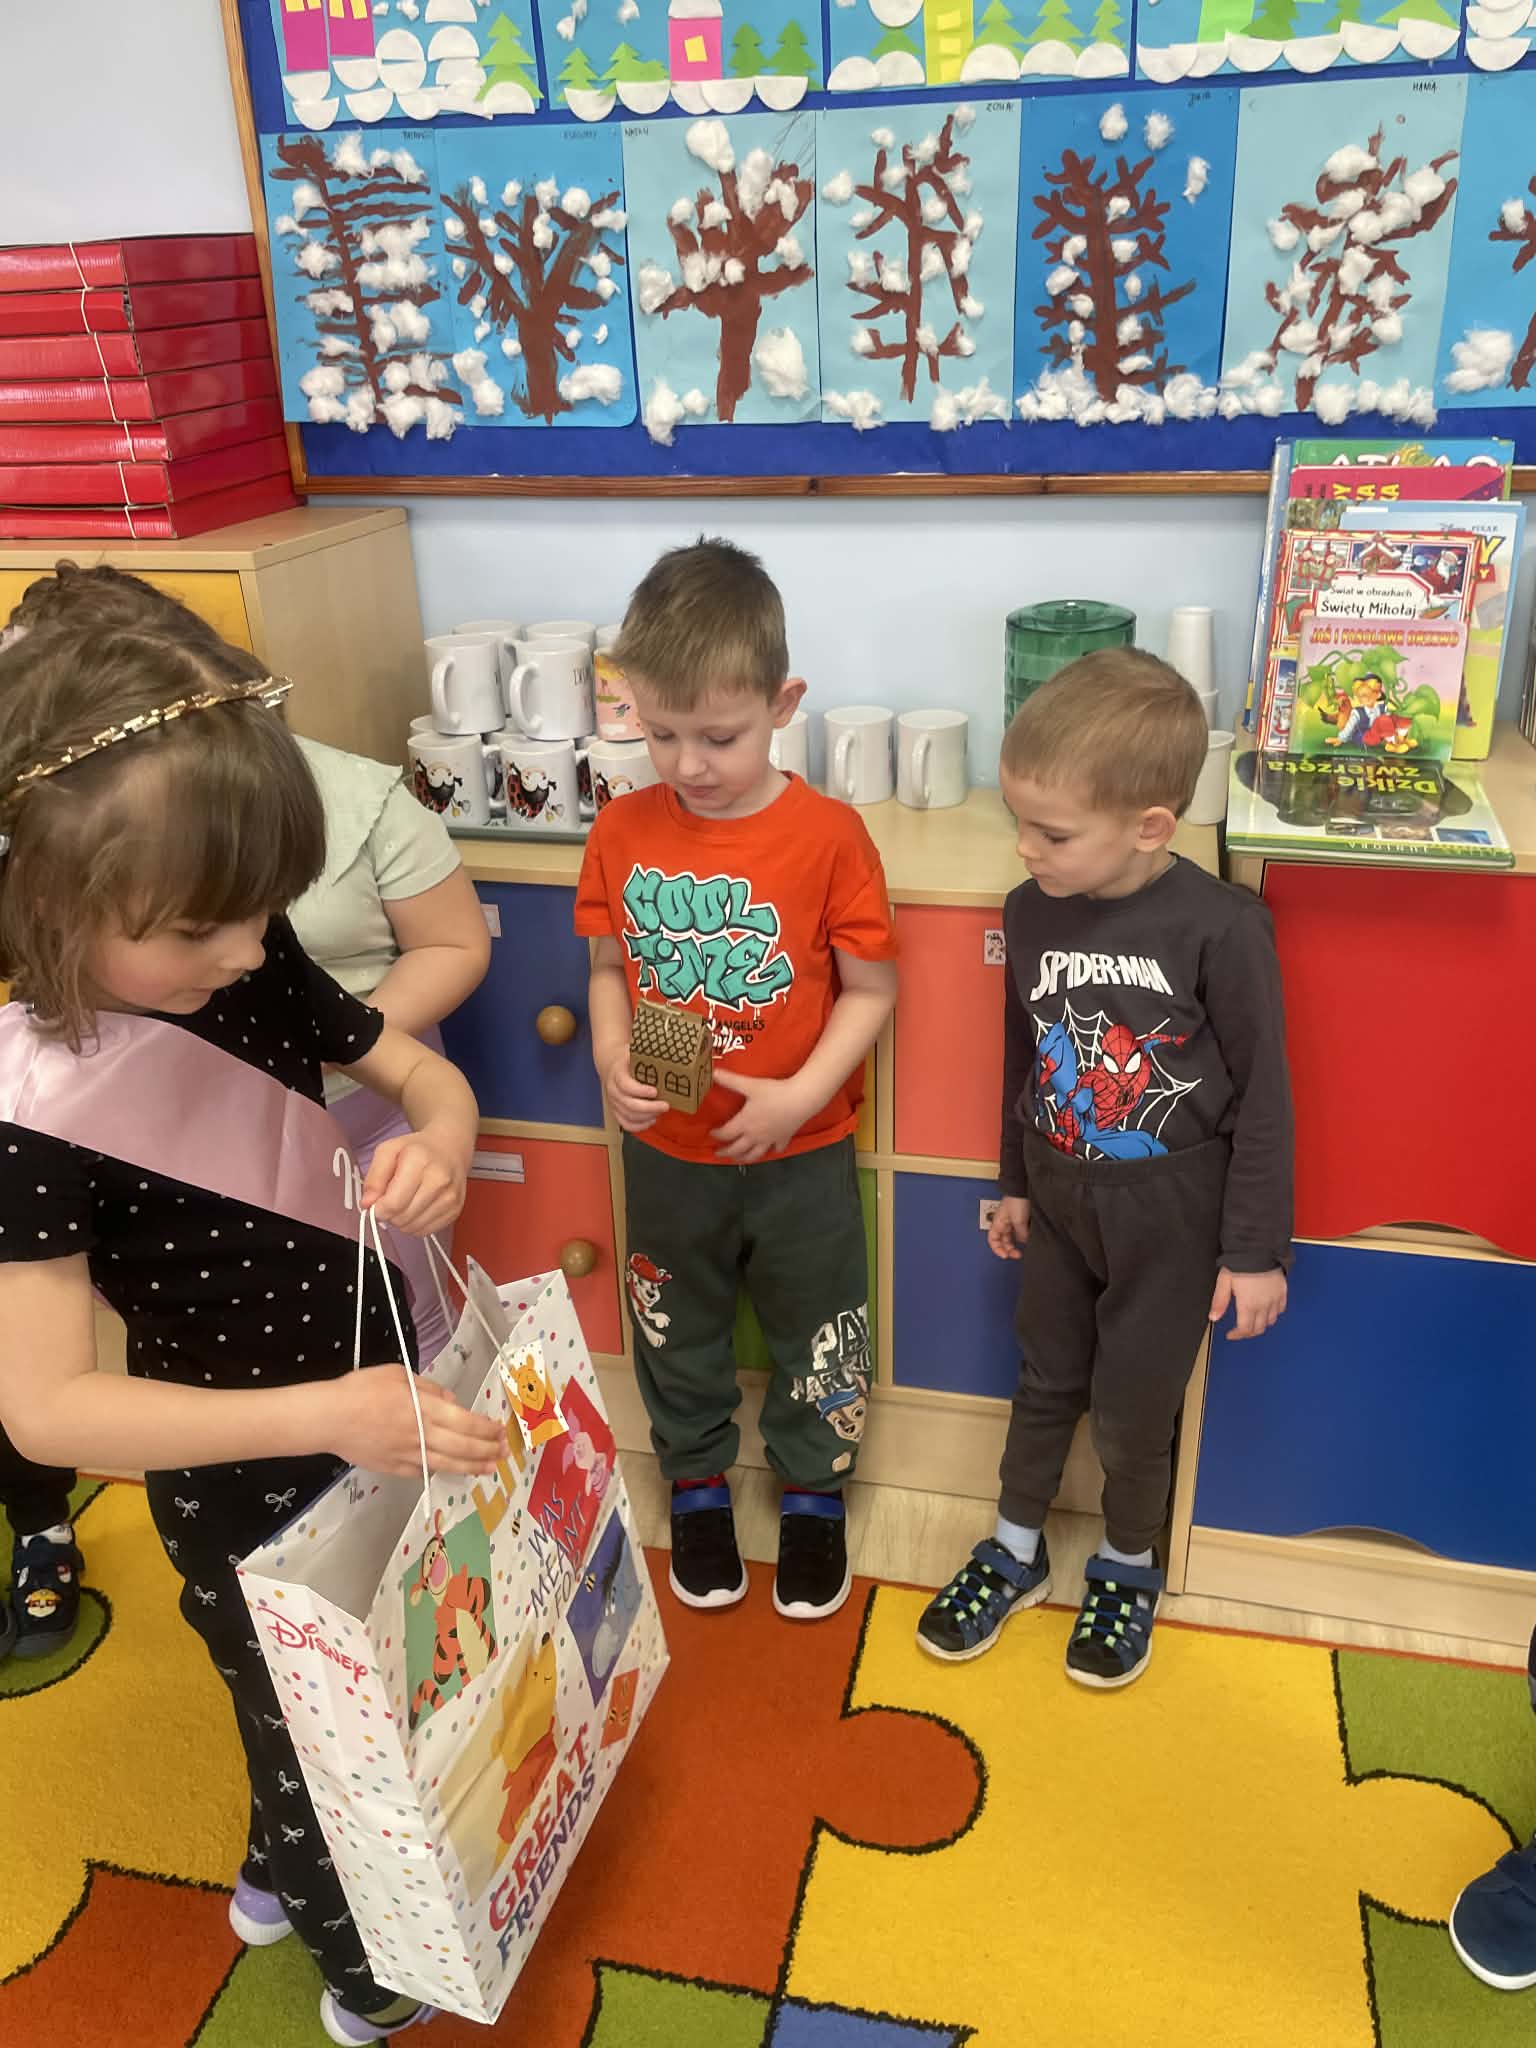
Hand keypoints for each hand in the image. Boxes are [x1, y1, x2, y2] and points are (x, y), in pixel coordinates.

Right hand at [325, 1365, 504, 1476]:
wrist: (328, 1418)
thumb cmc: (362, 1389)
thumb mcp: (399, 1375)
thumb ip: (429, 1389)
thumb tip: (451, 1402)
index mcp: (424, 1409)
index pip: (466, 1423)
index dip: (486, 1428)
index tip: (499, 1430)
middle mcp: (422, 1435)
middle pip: (463, 1447)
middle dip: (487, 1450)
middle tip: (504, 1452)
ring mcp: (409, 1455)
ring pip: (448, 1464)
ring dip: (473, 1466)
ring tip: (490, 1468)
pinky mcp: (395, 1468)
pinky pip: (424, 1471)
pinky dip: (442, 1470)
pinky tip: (453, 1470)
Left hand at [361, 1124, 467, 1237]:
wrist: (449, 1148)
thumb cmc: (418, 1149)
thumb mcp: (388, 1151)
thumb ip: (374, 1177)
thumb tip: (367, 1203)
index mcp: (420, 1162)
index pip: (394, 1203)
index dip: (378, 1209)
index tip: (375, 1204)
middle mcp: (439, 1180)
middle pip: (403, 1218)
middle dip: (390, 1214)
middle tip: (391, 1200)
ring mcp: (450, 1197)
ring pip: (413, 1228)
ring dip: (402, 1221)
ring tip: (405, 1202)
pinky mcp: (455, 1210)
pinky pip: (425, 1231)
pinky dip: (416, 1224)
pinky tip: (417, 1207)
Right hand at [603, 1050, 664, 1133]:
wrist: (611, 1065)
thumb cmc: (627, 1060)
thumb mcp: (634, 1052)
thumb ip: (648, 1057)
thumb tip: (672, 1056)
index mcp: (617, 1074)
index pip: (626, 1085)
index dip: (640, 1090)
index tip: (655, 1091)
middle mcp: (613, 1090)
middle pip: (629, 1104)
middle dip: (649, 1107)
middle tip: (666, 1105)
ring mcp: (613, 1102)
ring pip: (628, 1116)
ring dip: (647, 1116)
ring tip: (661, 1111)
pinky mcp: (616, 1111)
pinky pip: (625, 1124)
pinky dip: (639, 1126)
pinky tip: (651, 1120)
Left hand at [710, 1070, 814, 1163]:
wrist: (800, 1100)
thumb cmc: (774, 1092)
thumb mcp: (750, 1085)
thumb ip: (730, 1080)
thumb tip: (714, 1073)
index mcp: (745, 1123)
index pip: (726, 1133)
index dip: (717, 1135)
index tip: (711, 1134)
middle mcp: (755, 1135)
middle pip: (737, 1149)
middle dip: (726, 1152)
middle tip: (719, 1153)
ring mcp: (770, 1140)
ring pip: (754, 1154)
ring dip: (744, 1158)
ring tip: (739, 1160)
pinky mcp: (783, 1138)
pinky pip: (776, 1149)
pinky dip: (771, 1151)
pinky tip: (770, 1149)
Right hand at [987, 1196, 1029, 1259]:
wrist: (1023, 1189)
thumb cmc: (1016, 1201)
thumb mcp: (1018, 1220)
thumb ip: (1021, 1234)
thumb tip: (1024, 1242)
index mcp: (998, 1224)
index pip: (993, 1240)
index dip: (997, 1249)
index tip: (1005, 1255)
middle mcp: (1004, 1224)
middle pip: (1004, 1241)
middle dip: (1010, 1249)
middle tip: (1018, 1254)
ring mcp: (1012, 1222)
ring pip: (1013, 1238)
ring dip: (1017, 1244)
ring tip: (1024, 1248)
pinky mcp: (1020, 1219)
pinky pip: (1020, 1232)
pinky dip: (1023, 1237)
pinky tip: (1029, 1240)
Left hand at [1208, 1266, 1287, 1339]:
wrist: (1260, 1249)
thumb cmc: (1241, 1263)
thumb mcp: (1224, 1281)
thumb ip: (1219, 1301)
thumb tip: (1214, 1317)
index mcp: (1248, 1305)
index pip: (1244, 1329)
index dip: (1237, 1335)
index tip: (1230, 1334)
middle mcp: (1263, 1306)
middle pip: (1258, 1329)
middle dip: (1248, 1333)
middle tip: (1240, 1330)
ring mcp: (1275, 1299)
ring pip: (1271, 1321)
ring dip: (1261, 1324)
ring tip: (1253, 1320)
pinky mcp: (1282, 1292)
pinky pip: (1281, 1309)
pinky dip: (1274, 1313)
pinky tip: (1267, 1309)